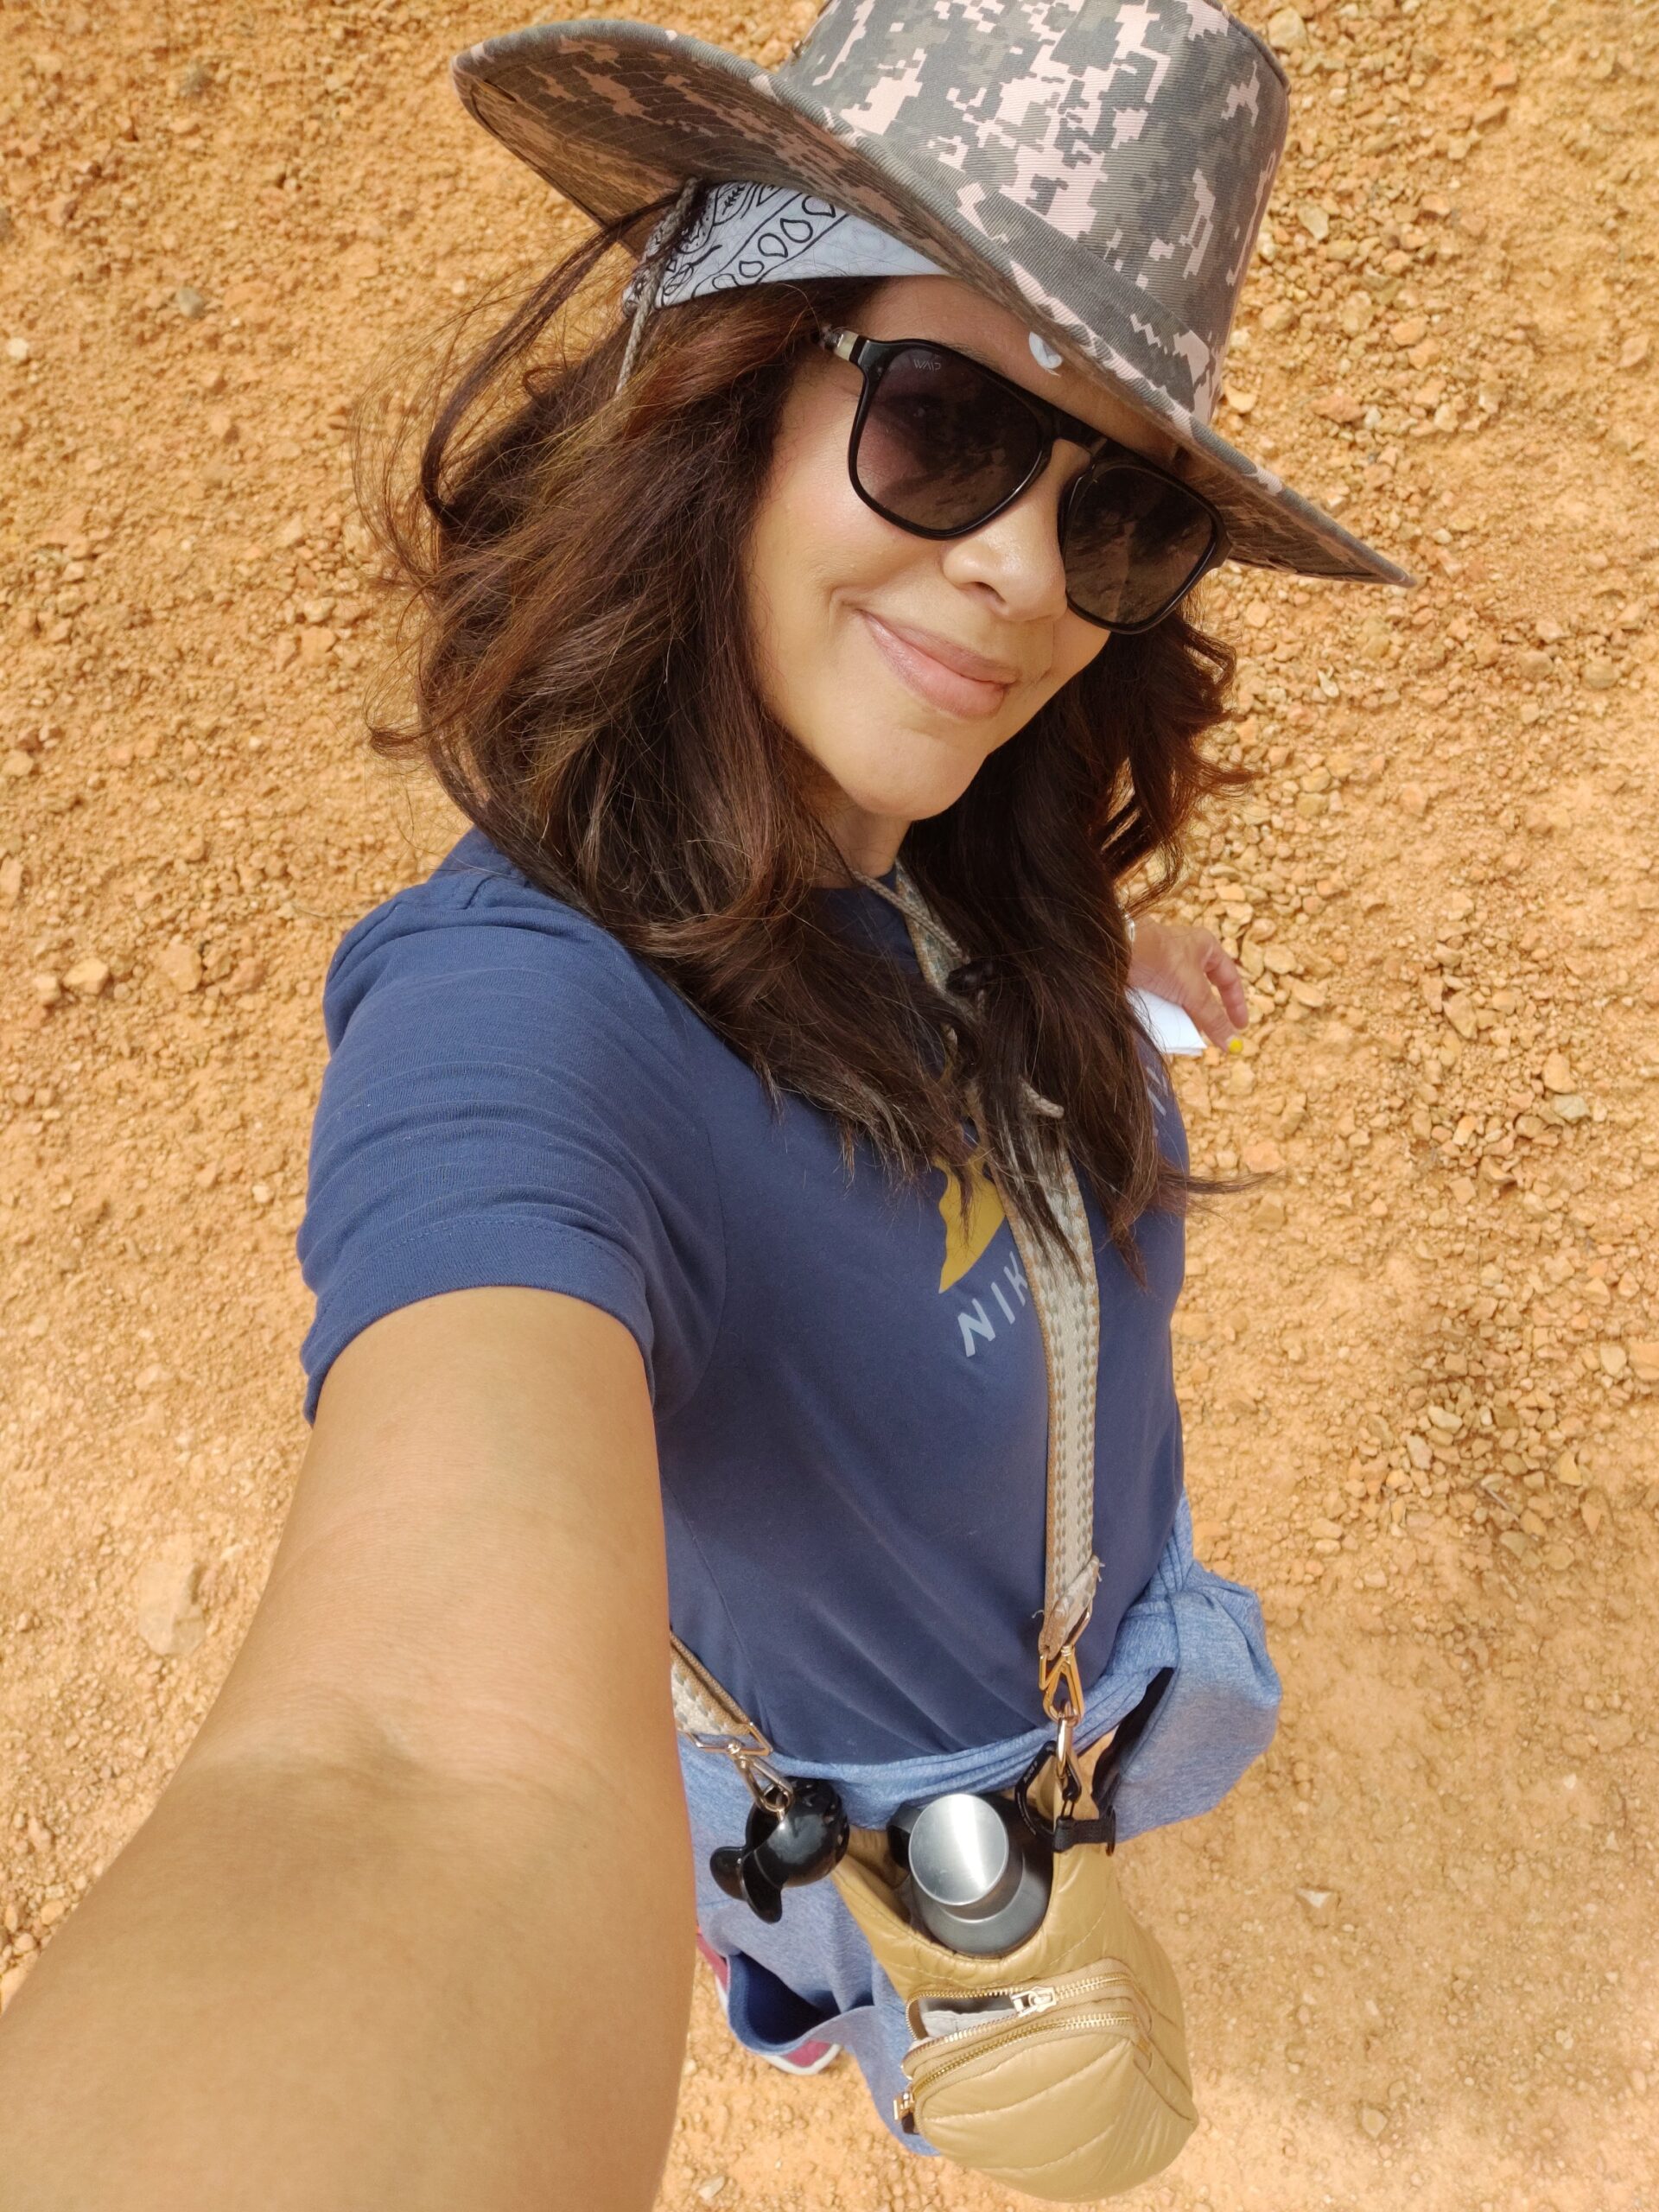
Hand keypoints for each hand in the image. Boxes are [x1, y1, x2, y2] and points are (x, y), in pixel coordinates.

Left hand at [1127, 918, 1248, 1048]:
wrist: (1119, 952)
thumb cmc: (1164, 961)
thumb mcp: (1194, 993)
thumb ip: (1213, 1019)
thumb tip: (1233, 1044)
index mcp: (1205, 947)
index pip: (1229, 978)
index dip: (1236, 1004)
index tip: (1240, 1027)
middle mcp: (1186, 953)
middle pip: (1203, 990)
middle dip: (1205, 1014)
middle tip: (1209, 1037)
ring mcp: (1164, 964)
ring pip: (1181, 996)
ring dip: (1184, 1016)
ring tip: (1185, 1035)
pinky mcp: (1145, 975)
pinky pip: (1161, 997)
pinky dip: (1165, 1012)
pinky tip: (1165, 1026)